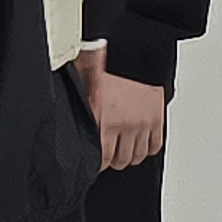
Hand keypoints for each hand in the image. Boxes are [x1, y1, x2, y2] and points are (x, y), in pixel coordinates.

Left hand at [82, 55, 167, 169]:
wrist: (133, 57)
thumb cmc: (107, 71)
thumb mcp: (86, 92)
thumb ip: (82, 111)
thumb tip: (64, 121)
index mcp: (106, 120)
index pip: (103, 157)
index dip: (99, 164)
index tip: (96, 164)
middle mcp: (126, 125)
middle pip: (122, 159)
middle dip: (114, 160)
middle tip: (110, 157)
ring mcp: (143, 124)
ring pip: (138, 156)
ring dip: (130, 156)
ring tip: (123, 152)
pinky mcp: (157, 119)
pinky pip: (155, 145)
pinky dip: (148, 148)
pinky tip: (139, 144)